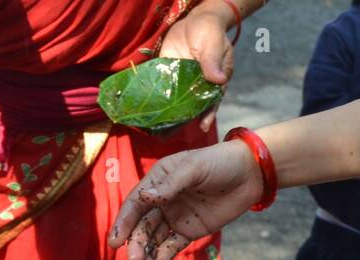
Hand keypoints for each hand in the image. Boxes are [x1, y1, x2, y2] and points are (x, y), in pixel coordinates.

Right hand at [107, 140, 261, 259]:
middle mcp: (161, 201)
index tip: (116, 241)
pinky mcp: (187, 232)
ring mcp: (173, 217)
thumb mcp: (194, 168)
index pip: (135, 204)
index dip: (124, 222)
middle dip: (136, 243)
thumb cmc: (220, 162)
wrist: (251, 173)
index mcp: (157, 181)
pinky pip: (169, 248)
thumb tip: (144, 198)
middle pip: (142, 225)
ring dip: (145, 255)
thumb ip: (170, 185)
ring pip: (153, 240)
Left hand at [158, 4, 236, 131]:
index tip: (203, 127)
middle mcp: (195, 89)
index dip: (207, 115)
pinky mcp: (165, 80)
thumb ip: (213, 61)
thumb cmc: (209, 33)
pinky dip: (151, 102)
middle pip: (188, 110)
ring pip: (171, 105)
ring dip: (162, 117)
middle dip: (177, 123)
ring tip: (151, 130)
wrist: (193, 23)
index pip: (211, 103)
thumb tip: (218, 79)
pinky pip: (158, 93)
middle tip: (165, 135)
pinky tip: (142, 112)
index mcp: (212, 84)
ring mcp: (179, 86)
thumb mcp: (214, 44)